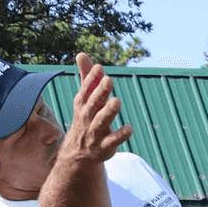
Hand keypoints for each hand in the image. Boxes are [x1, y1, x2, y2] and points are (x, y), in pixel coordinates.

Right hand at [62, 53, 131, 167]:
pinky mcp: (104, 147)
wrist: (78, 153)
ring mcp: (95, 133)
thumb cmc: (86, 118)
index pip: (86, 90)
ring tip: (116, 101)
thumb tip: (81, 53)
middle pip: (93, 104)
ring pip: (101, 122)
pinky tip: (129, 127)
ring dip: (108, 112)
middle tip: (109, 80)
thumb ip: (87, 78)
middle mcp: (87, 118)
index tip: (99, 67)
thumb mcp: (85, 99)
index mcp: (82, 105)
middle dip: (100, 92)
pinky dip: (120, 135)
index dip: (91, 79)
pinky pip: (112, 141)